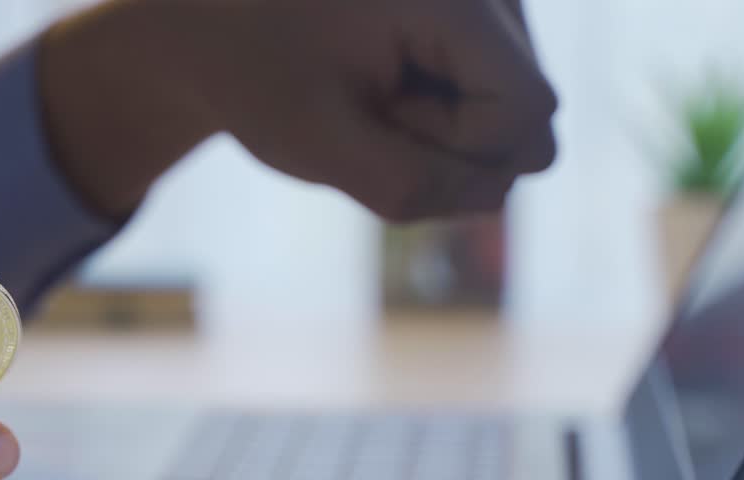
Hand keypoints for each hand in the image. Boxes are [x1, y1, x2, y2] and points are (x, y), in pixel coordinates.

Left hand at [41, 0, 556, 219]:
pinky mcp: (480, 16)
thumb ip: (412, 186)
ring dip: (443, 130)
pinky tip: (387, 86)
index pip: (526, 113)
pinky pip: (494, 99)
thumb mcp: (319, 145)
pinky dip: (442, 113)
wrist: (212, 16)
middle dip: (453, 144)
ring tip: (370, 93)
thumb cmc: (255, 72)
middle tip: (369, 110)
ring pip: (516, 112)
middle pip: (530, 116)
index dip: (455, 151)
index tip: (378, 122)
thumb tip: (499, 196)